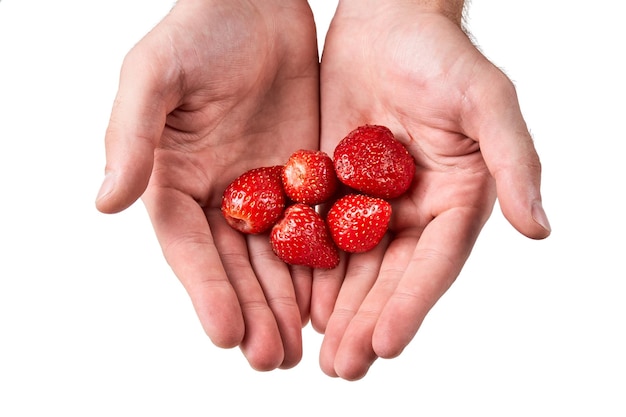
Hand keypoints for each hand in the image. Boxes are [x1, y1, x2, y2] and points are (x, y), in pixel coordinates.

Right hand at [95, 0, 319, 370]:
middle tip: (272, 359)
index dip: (205, 291)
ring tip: (301, 346)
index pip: (188, 248)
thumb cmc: (197, 30)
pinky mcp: (304, 174)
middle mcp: (219, 194)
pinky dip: (321, 262)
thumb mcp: (152, 75)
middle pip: (234, 264)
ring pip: (276, 255)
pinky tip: (332, 298)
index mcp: (174, 181)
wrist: (257, 3)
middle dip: (252, 312)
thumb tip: (105, 203)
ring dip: (286, 302)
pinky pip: (314, 225)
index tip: (225, 335)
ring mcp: (264, 188)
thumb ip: (129, 136)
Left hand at [312, 3, 550, 379]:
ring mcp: (371, 201)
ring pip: (351, 265)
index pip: (433, 264)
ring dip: (335, 308)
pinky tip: (291, 298)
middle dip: (365, 321)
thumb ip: (513, 161)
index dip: (410, 305)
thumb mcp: (486, 101)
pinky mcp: (333, 186)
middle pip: (389, 276)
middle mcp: (414, 209)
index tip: (384, 344)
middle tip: (342, 367)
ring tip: (315, 349)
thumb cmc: (442, 55)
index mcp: (455, 200)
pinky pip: (318, 232)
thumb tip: (540, 228)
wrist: (386, 21)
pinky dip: (307, 267)